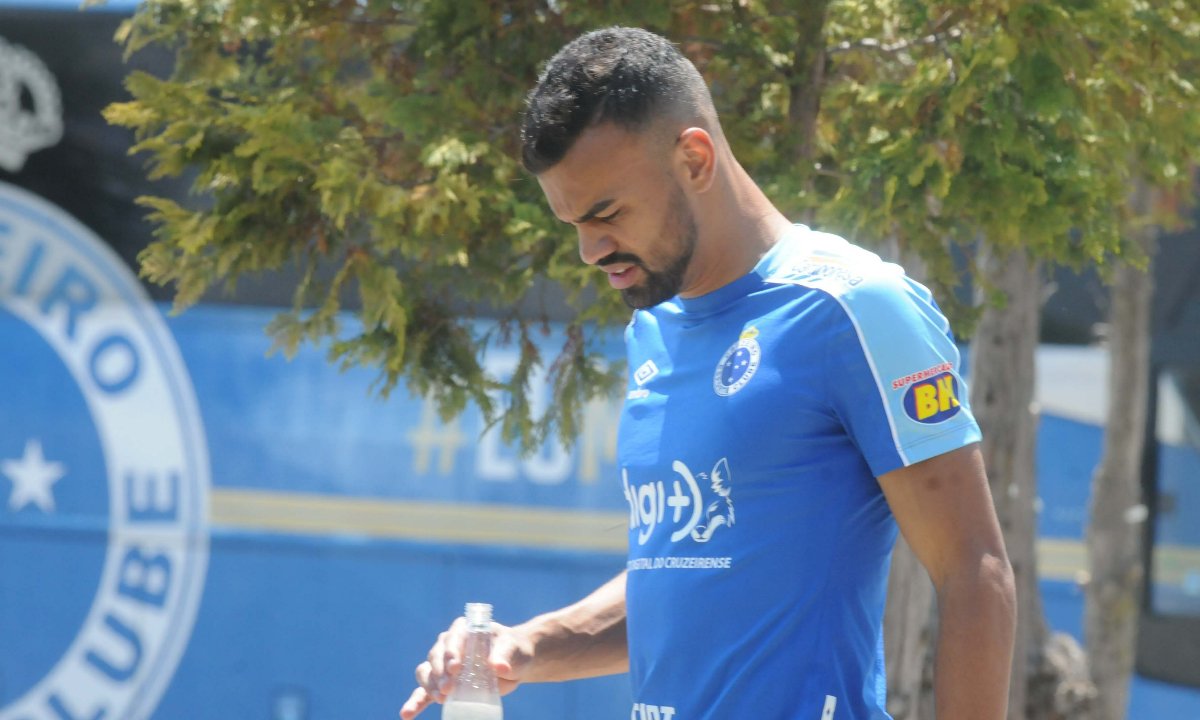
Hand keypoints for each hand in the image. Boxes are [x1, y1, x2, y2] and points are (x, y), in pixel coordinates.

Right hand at [400, 616, 532, 718]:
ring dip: (430, 686)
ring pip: (427, 673)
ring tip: (442, 698)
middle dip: (440, 673)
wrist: (514, 663)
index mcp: (464, 630)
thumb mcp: (511, 649)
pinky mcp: (443, 685)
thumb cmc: (513, 650)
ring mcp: (443, 665)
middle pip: (435, 656)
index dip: (450, 652)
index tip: (455, 667)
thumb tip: (499, 667)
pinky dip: (415, 703)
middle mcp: (449, 645)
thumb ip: (504, 655)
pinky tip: (407, 714)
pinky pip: (424, 692)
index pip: (452, 638)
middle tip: (450, 688)